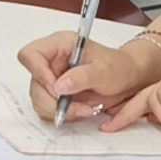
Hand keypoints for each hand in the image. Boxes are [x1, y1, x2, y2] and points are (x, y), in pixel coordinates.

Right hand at [24, 27, 160, 128]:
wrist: (129, 79)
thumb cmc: (119, 67)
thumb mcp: (104, 70)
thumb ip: (81, 77)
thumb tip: (59, 86)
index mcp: (59, 45)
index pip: (31, 55)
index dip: (38, 73)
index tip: (57, 88)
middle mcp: (51, 61)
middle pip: (33, 82)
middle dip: (52, 100)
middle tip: (74, 107)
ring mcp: (51, 78)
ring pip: (38, 98)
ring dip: (58, 110)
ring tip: (83, 109)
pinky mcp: (55, 93)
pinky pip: (47, 108)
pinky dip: (62, 114)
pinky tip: (80, 110)